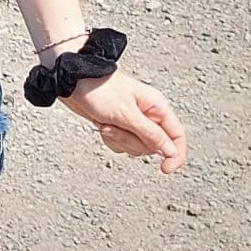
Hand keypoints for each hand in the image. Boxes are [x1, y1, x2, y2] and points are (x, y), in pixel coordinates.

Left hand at [59, 69, 186, 174]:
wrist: (72, 81)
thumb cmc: (100, 89)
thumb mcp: (127, 114)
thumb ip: (151, 135)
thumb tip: (171, 152)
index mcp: (157, 107)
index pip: (177, 136)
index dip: (175, 154)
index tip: (165, 169)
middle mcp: (148, 115)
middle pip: (154, 146)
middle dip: (133, 142)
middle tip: (117, 126)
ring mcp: (133, 121)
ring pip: (136, 147)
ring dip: (119, 139)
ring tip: (107, 122)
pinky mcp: (119, 126)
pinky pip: (121, 145)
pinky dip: (110, 139)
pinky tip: (101, 124)